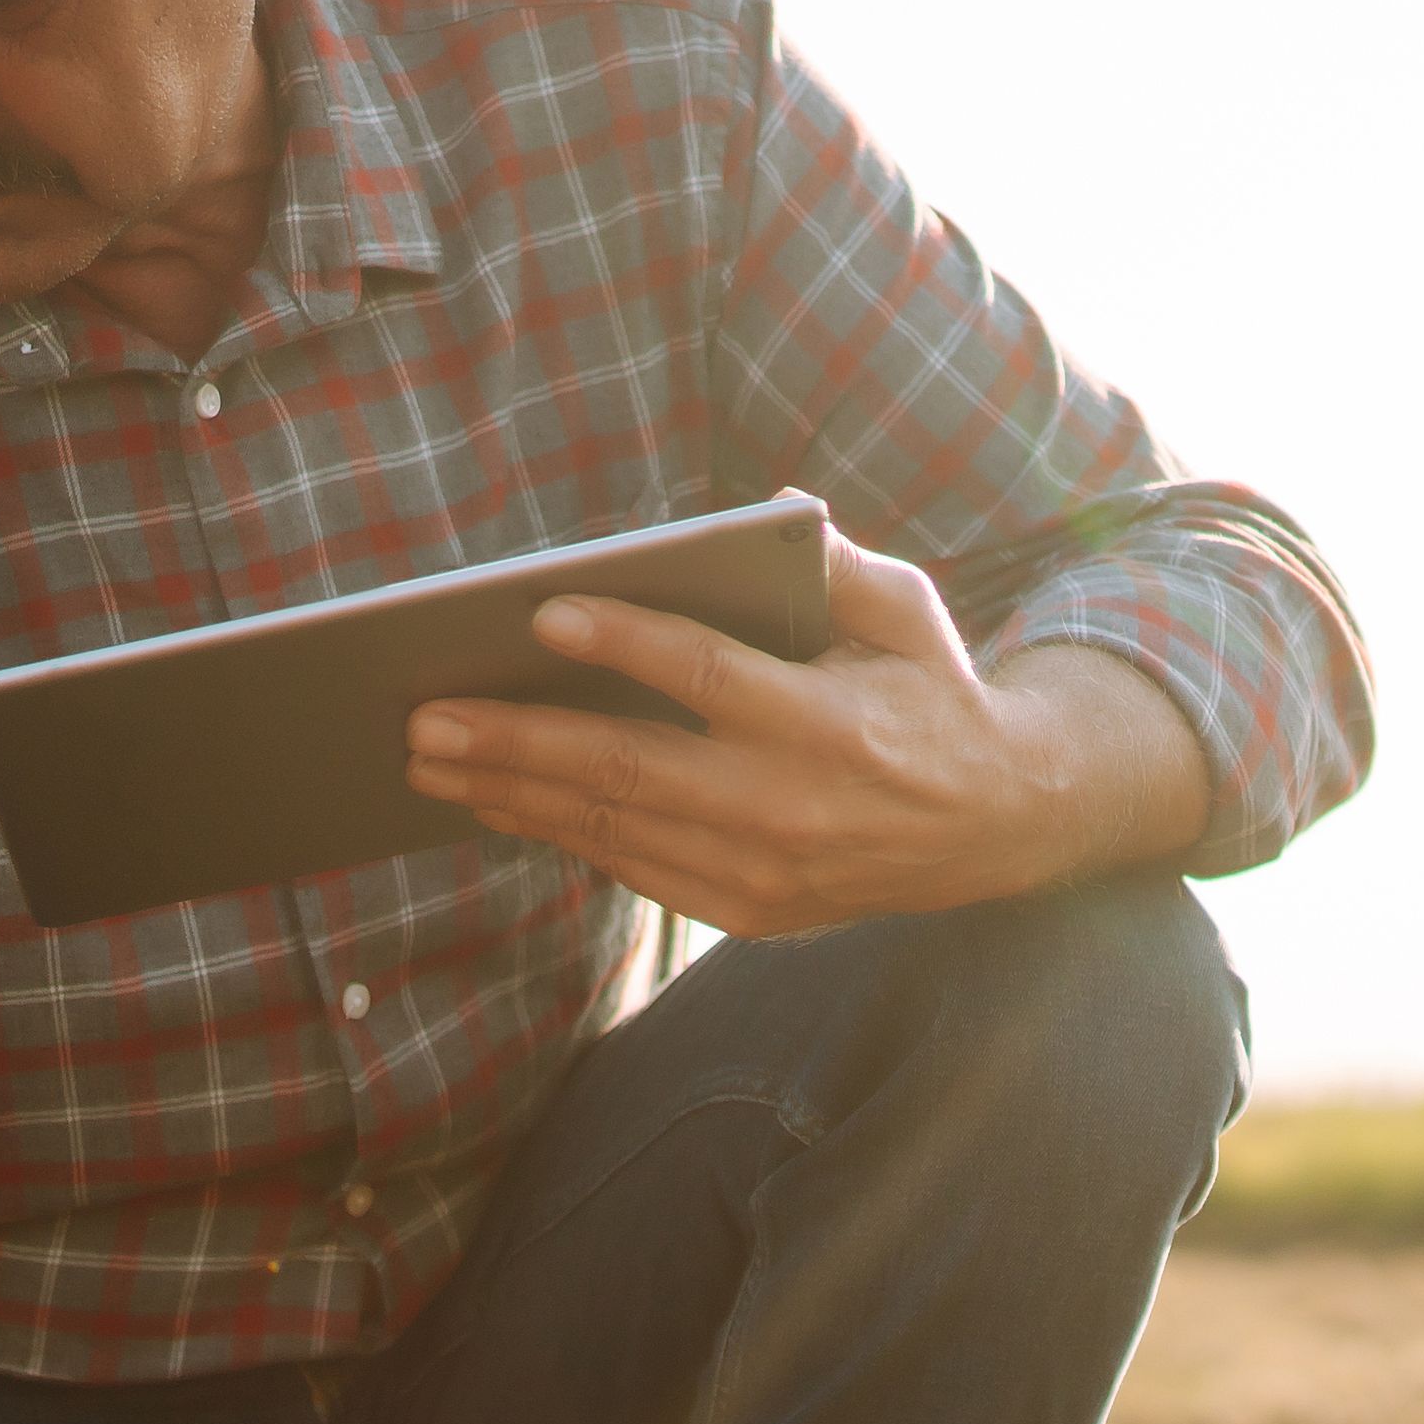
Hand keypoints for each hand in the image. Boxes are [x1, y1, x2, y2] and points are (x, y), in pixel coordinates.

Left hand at [402, 527, 1205, 935]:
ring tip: (433, 763)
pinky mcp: (752, 913)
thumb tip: (771, 511)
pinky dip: (564, 836)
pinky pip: (637, 872)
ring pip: (617, 830)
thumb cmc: (932, 693)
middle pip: (632, 769)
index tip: (543, 613)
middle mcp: (794, 806)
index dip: (626, 642)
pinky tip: (500, 804)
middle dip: (519, 743)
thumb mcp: (908, 614)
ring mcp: (769, 872)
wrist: (996, 826)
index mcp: (833, 721)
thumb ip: (839, 565)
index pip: (710, 677)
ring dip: (514, 796)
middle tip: (427, 719)